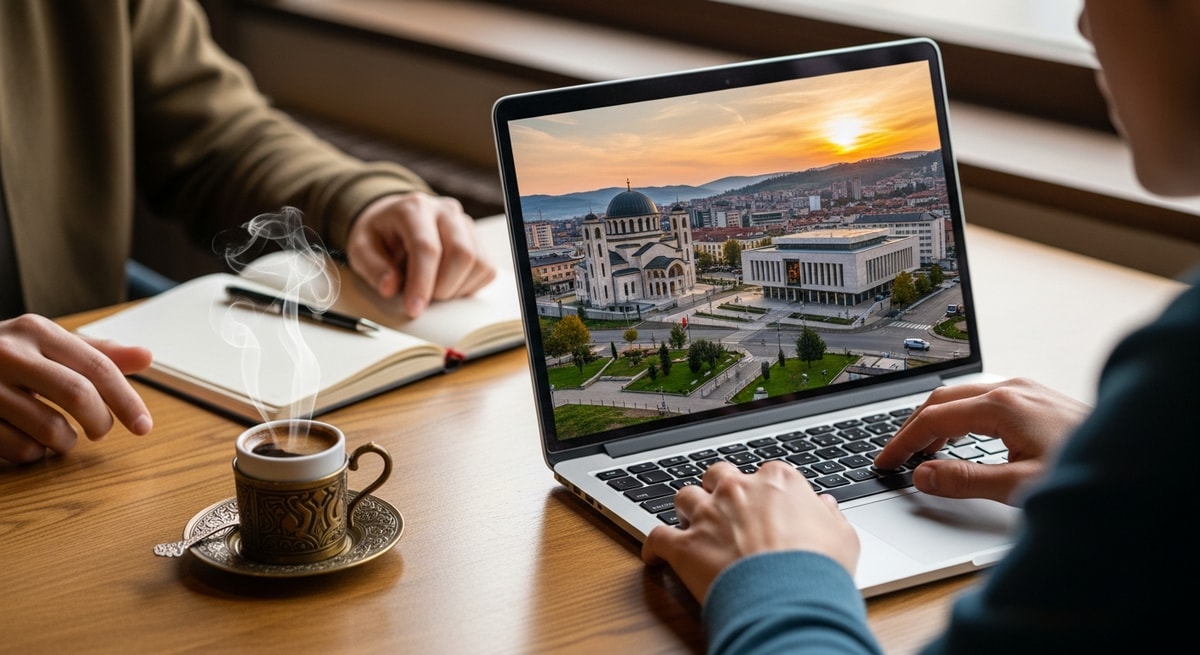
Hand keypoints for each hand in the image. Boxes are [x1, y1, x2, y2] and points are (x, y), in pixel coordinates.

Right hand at [0, 314, 152, 463]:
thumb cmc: (6, 359)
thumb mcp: (46, 346)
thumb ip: (96, 354)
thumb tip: (147, 356)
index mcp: (35, 330)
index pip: (97, 366)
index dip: (126, 400)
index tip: (145, 426)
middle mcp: (8, 352)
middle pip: (78, 395)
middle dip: (100, 422)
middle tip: (101, 432)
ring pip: (49, 429)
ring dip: (65, 442)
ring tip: (60, 435)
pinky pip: (19, 450)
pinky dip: (33, 454)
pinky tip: (27, 441)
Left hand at [345, 192, 496, 316]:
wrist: (394, 218)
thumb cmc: (379, 234)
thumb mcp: (361, 248)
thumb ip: (373, 267)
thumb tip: (390, 288)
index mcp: (414, 208)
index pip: (427, 247)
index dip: (422, 283)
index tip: (414, 309)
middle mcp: (445, 211)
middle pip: (461, 253)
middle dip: (443, 288)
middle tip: (423, 300)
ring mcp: (465, 224)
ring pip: (479, 263)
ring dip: (457, 289)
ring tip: (433, 291)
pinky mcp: (477, 239)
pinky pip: (486, 269)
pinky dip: (469, 286)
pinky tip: (447, 285)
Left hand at [642, 461, 858, 602]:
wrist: (791, 597)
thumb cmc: (819, 568)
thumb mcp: (842, 537)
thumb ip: (829, 516)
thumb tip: (825, 507)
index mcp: (777, 481)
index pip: (766, 473)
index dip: (764, 489)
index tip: (766, 503)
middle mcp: (738, 490)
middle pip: (718, 474)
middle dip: (719, 487)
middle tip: (725, 506)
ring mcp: (708, 515)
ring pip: (684, 496)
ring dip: (686, 509)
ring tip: (690, 523)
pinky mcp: (684, 545)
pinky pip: (657, 538)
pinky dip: (654, 548)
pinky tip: (656, 557)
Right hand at [875, 377, 1089, 504]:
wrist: (1136, 458)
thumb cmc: (1086, 471)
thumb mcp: (1019, 487)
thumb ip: (964, 481)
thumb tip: (922, 475)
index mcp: (1002, 406)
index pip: (932, 419)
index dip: (901, 442)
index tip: (884, 462)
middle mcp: (1011, 389)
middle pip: (941, 400)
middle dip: (911, 428)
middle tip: (893, 456)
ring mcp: (1025, 390)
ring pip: (961, 397)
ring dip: (935, 422)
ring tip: (919, 451)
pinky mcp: (1035, 398)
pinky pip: (981, 399)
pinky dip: (958, 418)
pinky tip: (957, 438)